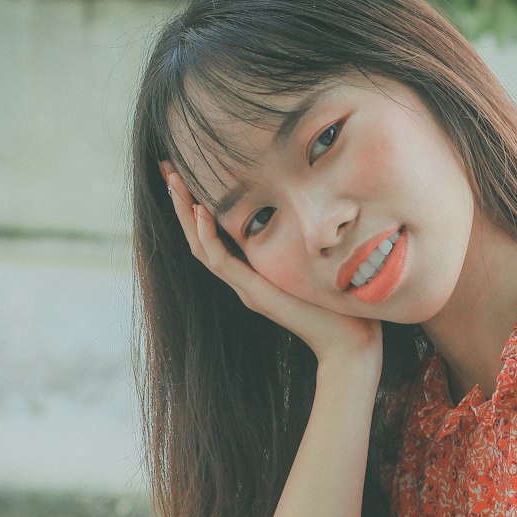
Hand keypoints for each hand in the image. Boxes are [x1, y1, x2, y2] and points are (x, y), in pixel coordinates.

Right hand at [162, 164, 383, 379]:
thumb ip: (309, 245)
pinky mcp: (256, 294)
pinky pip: (222, 262)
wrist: (350, 346)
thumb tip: (320, 214)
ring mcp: (247, 289)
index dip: (198, 208)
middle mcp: (245, 282)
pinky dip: (208, 236)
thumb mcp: (320, 267)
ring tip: (173, 183)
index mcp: (256, 275)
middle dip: (182, 204)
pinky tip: (200, 212)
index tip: (187, 176)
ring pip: (203, 249)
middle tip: (166, 170)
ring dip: (186, 215)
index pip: (216, 237)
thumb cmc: (343, 310)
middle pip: (200, 239)